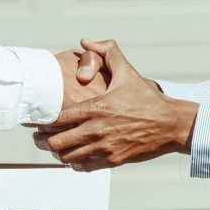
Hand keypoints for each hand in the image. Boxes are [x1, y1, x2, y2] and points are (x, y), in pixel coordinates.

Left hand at [36, 39, 197, 170]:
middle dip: (43, 140)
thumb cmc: (147, 98)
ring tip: (55, 146)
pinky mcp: (113, 161)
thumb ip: (106, 51)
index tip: (38, 120)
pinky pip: (83, 167)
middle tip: (40, 137)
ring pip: (67, 157)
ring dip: (58, 153)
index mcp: (96, 107)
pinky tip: (74, 156)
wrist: (171, 124)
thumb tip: (85, 42)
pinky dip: (74, 163)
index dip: (42, 121)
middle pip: (56, 142)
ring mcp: (104, 147)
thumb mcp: (126, 71)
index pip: (57, 119)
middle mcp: (97, 130)